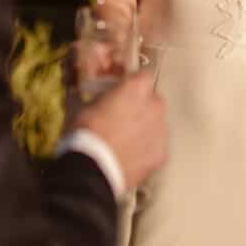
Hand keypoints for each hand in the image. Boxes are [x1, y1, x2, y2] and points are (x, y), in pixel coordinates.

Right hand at [73, 67, 167, 190]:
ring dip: (145, 126)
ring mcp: (161, 131)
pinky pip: (156, 145)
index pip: (144, 75)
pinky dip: (147, 147)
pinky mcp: (162, 154)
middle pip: (153, 99)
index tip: (124, 90)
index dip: (133, 82)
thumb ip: (96, 96)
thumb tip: (92, 95)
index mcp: (136, 89)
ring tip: (126, 139)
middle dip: (141, 104)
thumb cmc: (85, 134)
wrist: (92, 171)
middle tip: (123, 115)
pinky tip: (132, 155)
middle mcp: (154, 106)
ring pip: (157, 123)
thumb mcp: (83, 107)